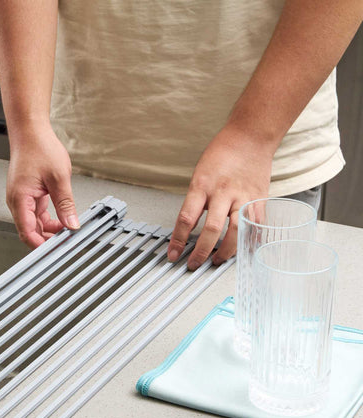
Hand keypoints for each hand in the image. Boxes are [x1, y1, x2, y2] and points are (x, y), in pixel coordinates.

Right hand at [7, 124, 78, 247]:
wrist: (30, 132)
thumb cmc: (39, 147)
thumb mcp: (59, 178)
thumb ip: (65, 204)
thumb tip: (72, 224)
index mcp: (20, 199)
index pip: (27, 233)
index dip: (42, 246)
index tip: (56, 251)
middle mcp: (17, 202)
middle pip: (30, 232)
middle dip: (48, 241)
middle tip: (66, 246)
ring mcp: (22, 200)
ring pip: (34, 225)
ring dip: (50, 232)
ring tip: (67, 235)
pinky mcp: (28, 196)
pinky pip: (37, 216)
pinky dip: (49, 222)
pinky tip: (62, 223)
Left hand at [167, 124, 274, 268]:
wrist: (250, 137)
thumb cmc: (222, 154)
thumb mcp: (199, 175)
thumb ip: (195, 202)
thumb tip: (186, 229)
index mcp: (202, 185)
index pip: (187, 218)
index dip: (178, 240)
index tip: (173, 255)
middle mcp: (223, 192)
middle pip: (211, 229)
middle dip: (201, 252)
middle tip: (193, 264)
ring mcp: (244, 197)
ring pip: (236, 231)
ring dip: (226, 251)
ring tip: (217, 260)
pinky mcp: (260, 200)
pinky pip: (256, 226)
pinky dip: (249, 242)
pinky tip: (242, 251)